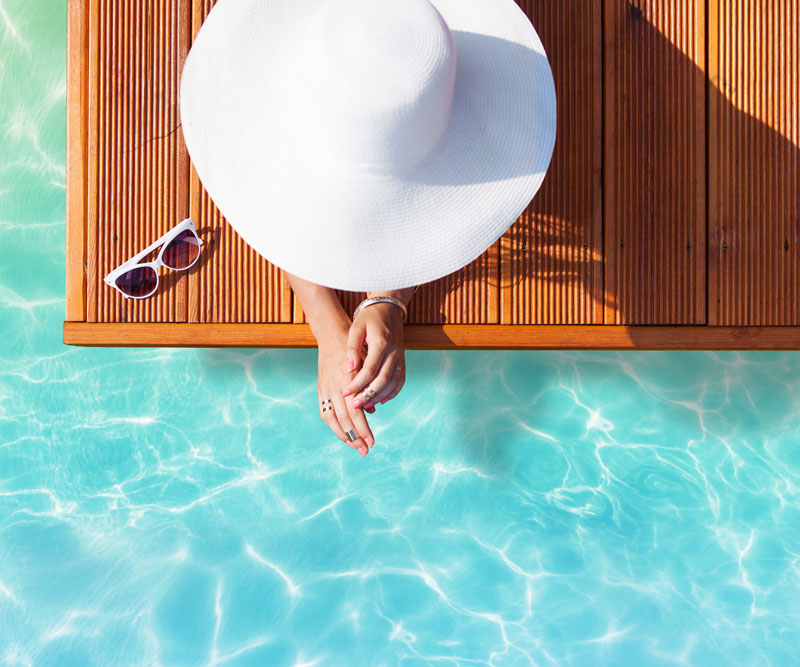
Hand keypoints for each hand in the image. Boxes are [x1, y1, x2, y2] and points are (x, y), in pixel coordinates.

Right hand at [317, 320, 374, 456]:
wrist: (333, 334)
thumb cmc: (355, 350)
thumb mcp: (366, 366)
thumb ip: (367, 389)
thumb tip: (371, 411)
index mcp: (348, 384)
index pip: (356, 414)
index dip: (364, 430)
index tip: (372, 442)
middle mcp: (335, 388)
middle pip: (345, 420)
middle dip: (356, 438)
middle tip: (365, 450)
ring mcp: (326, 389)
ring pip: (332, 419)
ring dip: (343, 435)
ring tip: (354, 445)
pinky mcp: (321, 388)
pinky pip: (325, 412)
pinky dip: (333, 425)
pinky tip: (341, 432)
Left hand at [341, 302, 406, 409]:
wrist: (389, 309)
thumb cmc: (369, 318)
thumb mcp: (356, 328)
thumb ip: (352, 348)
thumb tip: (348, 369)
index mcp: (381, 343)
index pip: (369, 369)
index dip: (357, 383)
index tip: (345, 393)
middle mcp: (394, 351)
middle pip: (383, 379)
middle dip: (368, 395)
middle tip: (354, 406)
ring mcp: (400, 357)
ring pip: (393, 383)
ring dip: (379, 396)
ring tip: (365, 405)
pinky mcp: (402, 361)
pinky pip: (400, 381)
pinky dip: (392, 392)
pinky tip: (381, 400)